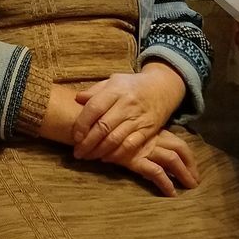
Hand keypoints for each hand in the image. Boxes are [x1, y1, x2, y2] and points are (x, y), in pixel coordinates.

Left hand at [71, 66, 185, 163]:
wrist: (162, 88)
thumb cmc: (132, 85)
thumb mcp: (113, 81)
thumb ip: (95, 91)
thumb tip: (77, 99)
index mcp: (116, 90)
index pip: (94, 107)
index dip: (82, 124)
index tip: (75, 136)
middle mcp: (127, 104)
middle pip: (103, 127)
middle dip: (87, 143)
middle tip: (78, 152)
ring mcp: (138, 118)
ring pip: (115, 139)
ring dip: (99, 151)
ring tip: (88, 156)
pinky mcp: (148, 130)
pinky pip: (130, 145)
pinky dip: (116, 154)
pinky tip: (106, 157)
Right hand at [97, 128, 199, 196]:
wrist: (85, 123)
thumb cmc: (101, 122)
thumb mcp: (119, 124)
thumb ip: (131, 131)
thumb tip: (143, 143)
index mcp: (151, 129)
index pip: (176, 140)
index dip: (187, 154)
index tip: (193, 166)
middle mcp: (151, 137)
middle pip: (180, 148)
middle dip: (191, 164)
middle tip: (196, 180)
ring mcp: (143, 148)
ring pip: (172, 160)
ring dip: (184, 174)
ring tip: (190, 187)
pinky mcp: (133, 159)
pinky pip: (155, 172)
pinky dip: (165, 183)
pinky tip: (171, 194)